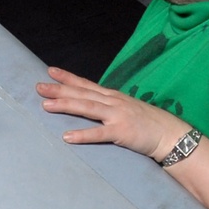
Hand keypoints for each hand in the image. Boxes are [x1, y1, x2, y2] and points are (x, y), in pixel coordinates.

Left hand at [36, 67, 190, 161]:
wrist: (169, 133)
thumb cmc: (148, 122)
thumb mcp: (126, 108)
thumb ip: (109, 106)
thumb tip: (92, 104)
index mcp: (113, 96)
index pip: (86, 84)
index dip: (68, 78)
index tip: (50, 71)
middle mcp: (113, 102)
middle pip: (82, 94)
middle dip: (59, 89)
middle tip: (39, 87)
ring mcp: (117, 115)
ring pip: (87, 108)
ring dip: (66, 105)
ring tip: (46, 105)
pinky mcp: (121, 132)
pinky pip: (99, 134)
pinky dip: (82, 135)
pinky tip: (67, 137)